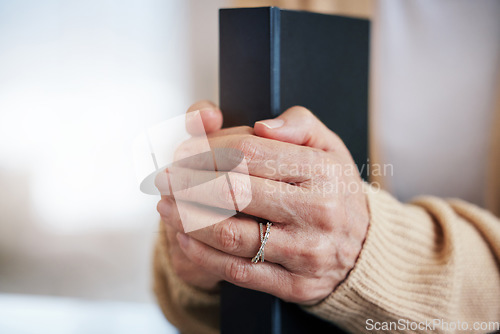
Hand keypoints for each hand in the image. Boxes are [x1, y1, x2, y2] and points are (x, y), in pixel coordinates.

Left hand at [157, 103, 368, 304]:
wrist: (364, 248)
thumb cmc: (335, 190)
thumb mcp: (330, 146)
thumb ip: (300, 124)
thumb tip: (262, 125)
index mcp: (323, 172)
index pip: (250, 153)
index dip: (210, 150)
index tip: (185, 150)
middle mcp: (317, 212)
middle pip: (235, 193)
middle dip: (189, 183)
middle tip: (164, 177)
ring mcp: (306, 253)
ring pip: (232, 235)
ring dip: (188, 219)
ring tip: (165, 204)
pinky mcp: (295, 285)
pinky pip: (239, 271)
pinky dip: (203, 254)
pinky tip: (184, 236)